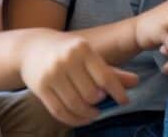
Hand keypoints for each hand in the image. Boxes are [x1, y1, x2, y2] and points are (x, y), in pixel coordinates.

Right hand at [20, 30, 138, 126]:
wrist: (32, 48)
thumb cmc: (67, 51)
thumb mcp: (88, 55)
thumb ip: (111, 70)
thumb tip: (136, 82)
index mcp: (82, 49)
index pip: (105, 76)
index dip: (117, 92)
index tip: (124, 101)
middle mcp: (66, 60)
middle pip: (90, 94)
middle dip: (99, 103)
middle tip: (101, 103)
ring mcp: (51, 74)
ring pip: (75, 105)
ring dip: (87, 114)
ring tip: (93, 113)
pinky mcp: (40, 88)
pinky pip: (59, 111)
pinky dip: (73, 119)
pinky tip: (81, 118)